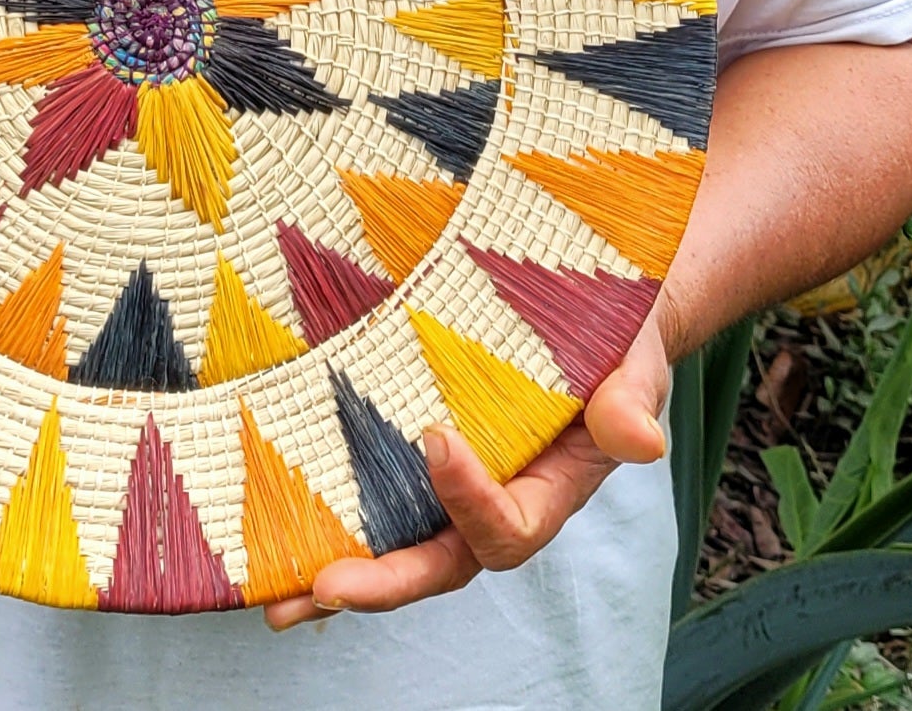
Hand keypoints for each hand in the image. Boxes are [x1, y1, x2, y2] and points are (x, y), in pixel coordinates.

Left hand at [262, 306, 671, 630]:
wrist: (596, 315)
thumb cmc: (616, 341)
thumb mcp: (633, 361)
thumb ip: (632, 400)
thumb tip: (640, 439)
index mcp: (550, 491)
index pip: (508, 525)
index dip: (470, 499)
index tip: (434, 437)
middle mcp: (497, 503)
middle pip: (441, 564)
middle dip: (383, 582)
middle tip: (324, 587)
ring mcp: (453, 487)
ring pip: (398, 549)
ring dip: (338, 575)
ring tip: (275, 596)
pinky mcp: (415, 457)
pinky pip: (374, 501)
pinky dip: (327, 523)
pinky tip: (271, 534)